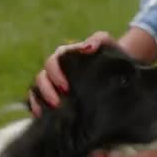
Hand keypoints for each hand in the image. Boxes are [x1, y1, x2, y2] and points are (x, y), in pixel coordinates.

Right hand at [29, 28, 156, 115]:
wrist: (120, 71)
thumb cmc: (111, 54)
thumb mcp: (108, 44)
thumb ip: (99, 40)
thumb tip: (87, 47)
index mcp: (66, 56)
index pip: (53, 61)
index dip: (55, 74)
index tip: (66, 87)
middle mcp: (57, 70)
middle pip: (42, 77)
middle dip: (46, 90)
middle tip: (57, 103)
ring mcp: (55, 84)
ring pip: (36, 89)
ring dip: (39, 100)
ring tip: (52, 111)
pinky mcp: (56, 97)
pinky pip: (38, 101)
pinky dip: (36, 107)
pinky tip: (41, 116)